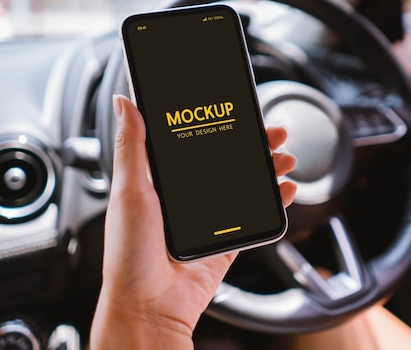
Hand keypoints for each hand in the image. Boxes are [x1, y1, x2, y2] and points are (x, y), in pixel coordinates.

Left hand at [89, 95, 296, 348]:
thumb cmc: (130, 254)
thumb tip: (124, 103)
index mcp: (162, 182)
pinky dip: (275, 201)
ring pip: (247, 184)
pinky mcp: (227, 240)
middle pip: (228, 161)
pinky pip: (256, 215)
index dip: (219, 125)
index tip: (237, 111)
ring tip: (284, 157)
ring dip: (269, 168)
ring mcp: (210, 218)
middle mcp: (188, 197)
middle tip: (272, 133)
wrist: (150, 306)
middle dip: (254, 145)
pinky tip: (286, 189)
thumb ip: (132, 146)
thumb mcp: (129, 191)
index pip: (196, 144)